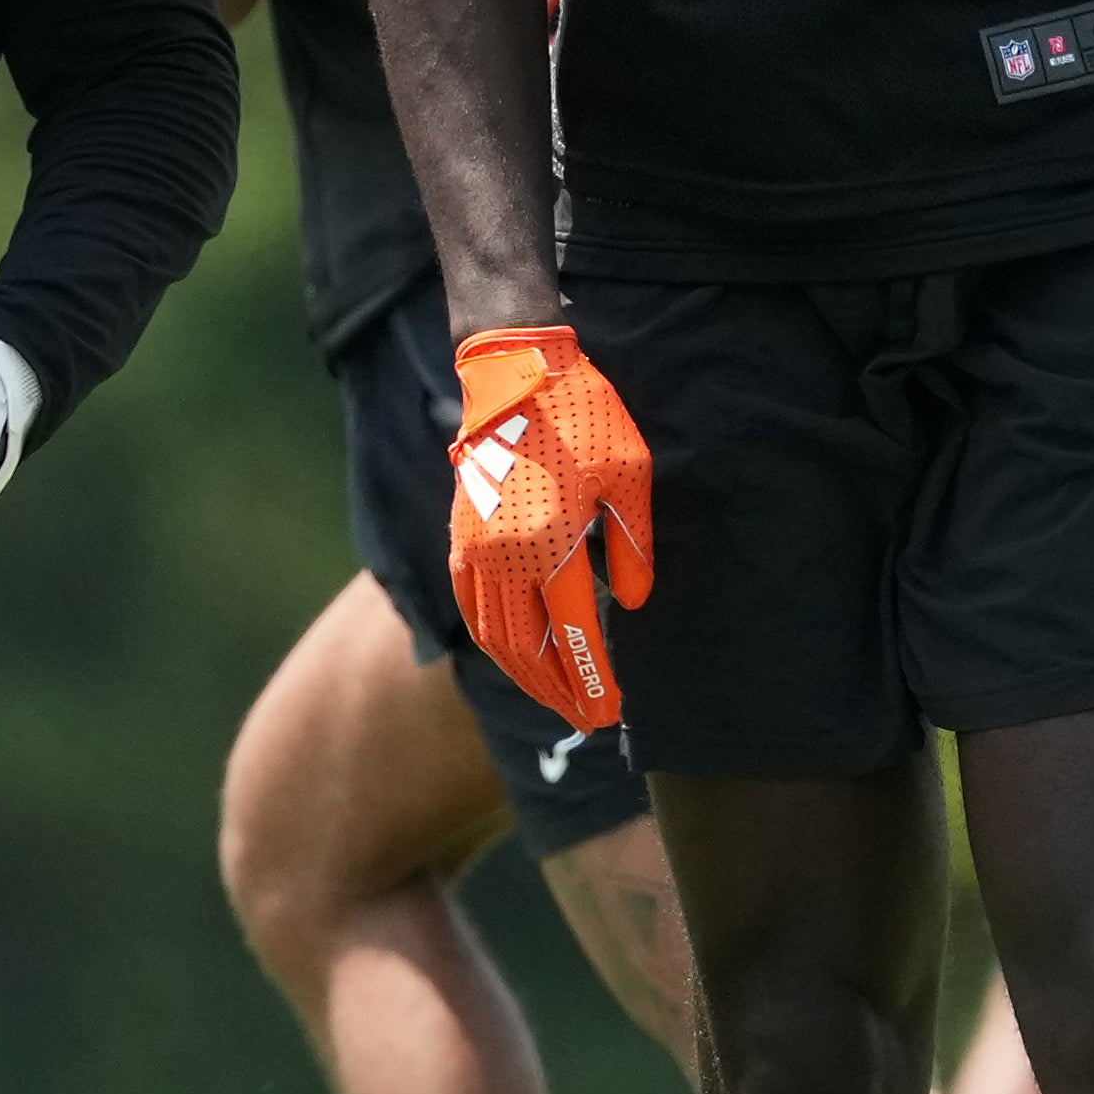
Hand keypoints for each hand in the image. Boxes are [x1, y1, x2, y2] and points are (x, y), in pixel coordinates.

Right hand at [446, 325, 652, 730]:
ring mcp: (474, 548)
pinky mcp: (460, 536)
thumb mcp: (630, 476)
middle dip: (557, 692)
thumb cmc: (582, 417)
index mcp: (550, 543)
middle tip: (587, 721)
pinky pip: (469, 605)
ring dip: (522, 676)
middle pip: (525, 649)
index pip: (572, 634)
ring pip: (492, 635)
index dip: (592, 680)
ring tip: (554, 698)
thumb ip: (633, 547)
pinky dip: (490, 639)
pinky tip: (510, 653)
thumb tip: (627, 603)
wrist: (513, 372)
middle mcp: (503, 556)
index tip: (612, 712)